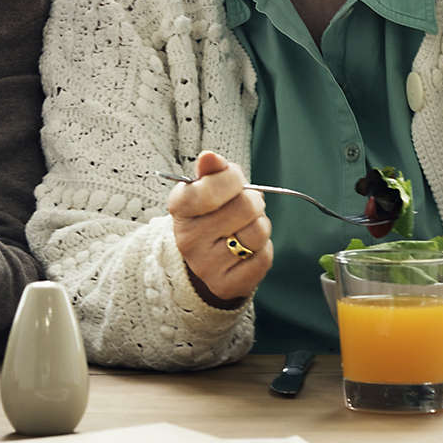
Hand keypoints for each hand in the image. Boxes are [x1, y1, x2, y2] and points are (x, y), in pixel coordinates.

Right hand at [167, 150, 272, 306]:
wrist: (203, 258)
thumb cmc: (209, 214)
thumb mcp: (204, 188)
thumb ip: (211, 171)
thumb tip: (209, 157)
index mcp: (179, 207)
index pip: (213, 187)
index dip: (233, 178)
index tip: (233, 180)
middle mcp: (187, 238)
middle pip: (245, 208)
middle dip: (254, 202)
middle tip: (245, 205)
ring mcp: (205, 265)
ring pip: (258, 234)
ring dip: (261, 226)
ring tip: (246, 227)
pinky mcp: (225, 285)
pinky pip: (263, 258)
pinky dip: (263, 249)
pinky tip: (247, 249)